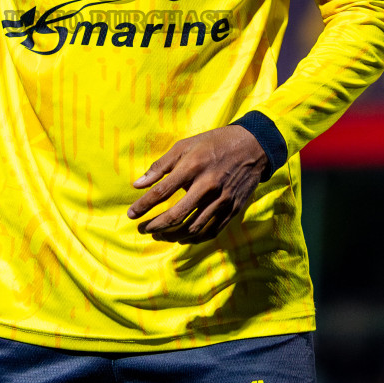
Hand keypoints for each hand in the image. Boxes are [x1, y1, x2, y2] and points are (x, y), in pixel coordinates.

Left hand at [127, 126, 267, 243]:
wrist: (252, 147)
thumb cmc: (212, 144)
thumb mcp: (184, 146)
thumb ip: (160, 166)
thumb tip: (137, 184)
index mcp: (193, 166)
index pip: (162, 191)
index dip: (143, 206)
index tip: (131, 215)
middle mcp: (208, 185)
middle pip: (177, 215)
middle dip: (155, 226)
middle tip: (143, 230)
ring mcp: (223, 199)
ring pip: (193, 228)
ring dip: (172, 235)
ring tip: (159, 235)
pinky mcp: (233, 209)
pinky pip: (211, 231)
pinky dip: (194, 238)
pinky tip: (182, 237)